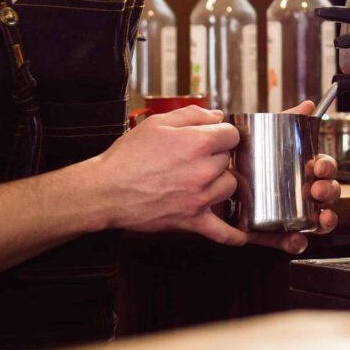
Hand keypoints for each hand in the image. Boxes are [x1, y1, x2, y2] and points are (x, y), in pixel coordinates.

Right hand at [94, 105, 238, 240]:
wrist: (106, 190)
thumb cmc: (128, 156)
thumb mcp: (157, 123)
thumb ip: (192, 114)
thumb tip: (217, 116)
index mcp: (198, 143)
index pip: (231, 134)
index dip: (221, 134)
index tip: (212, 138)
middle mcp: (204, 170)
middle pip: (229, 161)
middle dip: (216, 157)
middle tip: (194, 159)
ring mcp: (200, 197)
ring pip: (229, 187)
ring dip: (220, 183)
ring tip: (201, 180)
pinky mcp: (192, 220)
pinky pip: (222, 231)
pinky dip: (234, 235)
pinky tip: (243, 235)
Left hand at [238, 99, 341, 252]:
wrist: (203, 179)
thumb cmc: (240, 159)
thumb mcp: (261, 135)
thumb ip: (284, 120)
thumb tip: (307, 105)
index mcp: (299, 168)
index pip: (322, 167)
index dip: (326, 167)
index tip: (318, 166)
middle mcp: (297, 191)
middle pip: (324, 193)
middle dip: (328, 191)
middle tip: (317, 189)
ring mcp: (286, 212)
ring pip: (314, 219)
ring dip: (322, 219)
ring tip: (318, 217)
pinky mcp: (270, 230)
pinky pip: (287, 239)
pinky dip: (296, 241)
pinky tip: (297, 239)